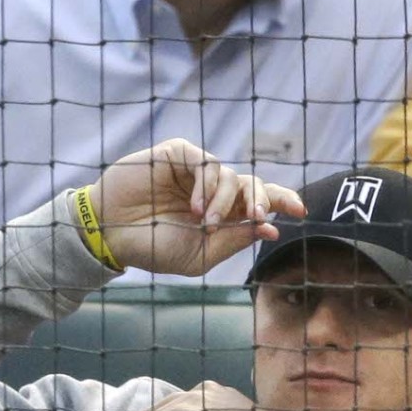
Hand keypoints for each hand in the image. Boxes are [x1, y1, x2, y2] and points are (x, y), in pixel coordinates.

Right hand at [88, 139, 305, 275]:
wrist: (111, 235)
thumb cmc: (154, 248)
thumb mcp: (200, 255)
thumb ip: (234, 241)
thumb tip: (269, 228)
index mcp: (225, 213)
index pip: (262, 201)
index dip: (283, 200)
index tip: (300, 210)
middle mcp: (215, 189)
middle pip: (254, 183)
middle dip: (262, 199)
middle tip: (256, 216)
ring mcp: (196, 171)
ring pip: (232, 175)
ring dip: (224, 201)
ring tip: (203, 222)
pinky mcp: (178, 155)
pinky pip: (207, 163)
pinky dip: (206, 186)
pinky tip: (194, 207)